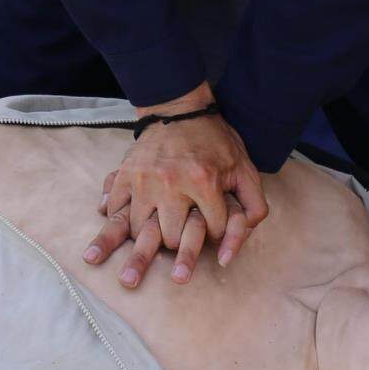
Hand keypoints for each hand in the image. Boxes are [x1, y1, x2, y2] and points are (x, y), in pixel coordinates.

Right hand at [89, 97, 266, 288]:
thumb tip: (233, 249)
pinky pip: (116, 209)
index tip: (214, 231)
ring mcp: (145, 180)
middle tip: (180, 246)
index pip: (212, 230)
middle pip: (172, 237)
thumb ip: (253, 208)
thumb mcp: (245, 169)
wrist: (180, 109)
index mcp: (204, 182)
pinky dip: (116, 224)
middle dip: (180, 246)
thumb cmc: (217, 141)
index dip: (217, 236)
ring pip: (140, 230)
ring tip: (141, 260)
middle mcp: (172, 183)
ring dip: (146, 244)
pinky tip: (116, 238)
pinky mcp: (126, 175)